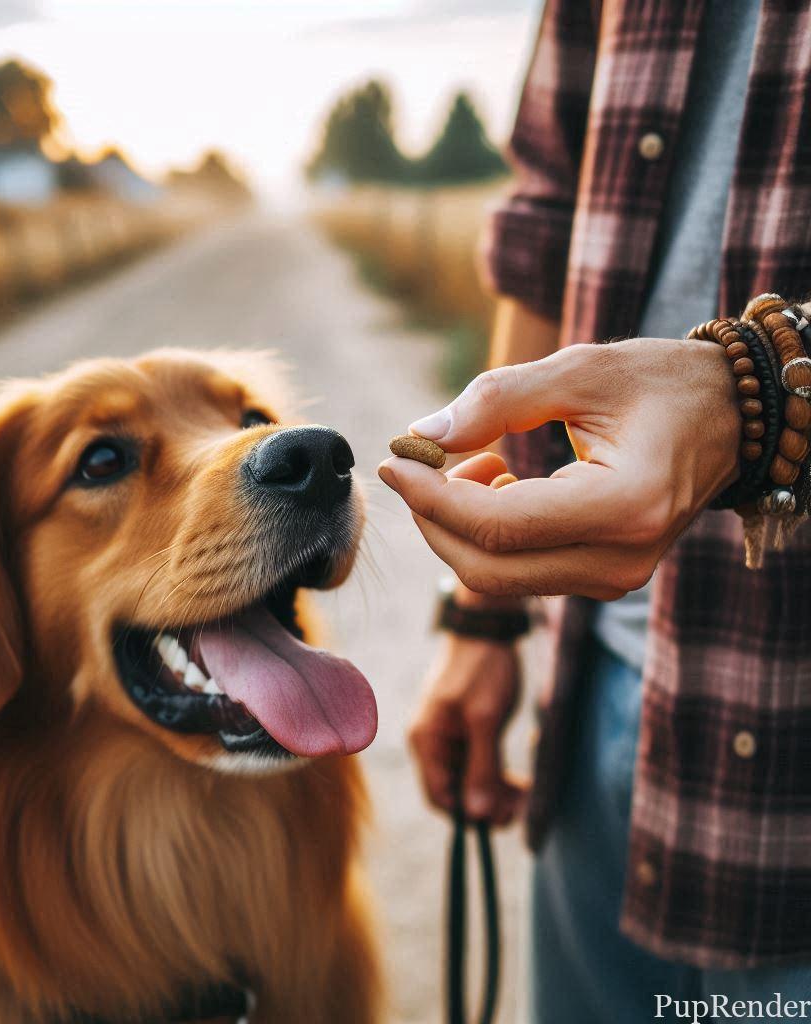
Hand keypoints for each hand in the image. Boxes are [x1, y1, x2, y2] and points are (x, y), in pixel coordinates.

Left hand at [379, 338, 740, 598]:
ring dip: (460, 525)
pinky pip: (521, 572)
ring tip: (478, 460)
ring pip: (498, 577)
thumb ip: (498, 399)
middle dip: (433, 518)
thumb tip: (422, 435)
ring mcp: (614, 577)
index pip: (497, 525)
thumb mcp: (581, 370)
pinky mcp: (603, 578)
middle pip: (487, 568)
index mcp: (625, 506)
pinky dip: (488, 534)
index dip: (431, 496)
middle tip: (418, 463)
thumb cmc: (661, 384)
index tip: (393, 460)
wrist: (731, 418)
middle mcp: (620, 559)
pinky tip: (501, 482)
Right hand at [409, 632, 525, 823]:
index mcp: (426, 741)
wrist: (486, 629)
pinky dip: (496, 773)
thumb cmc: (482, 669)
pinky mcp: (464, 730)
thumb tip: (477, 814)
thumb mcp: (485, 718)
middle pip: (455, 791)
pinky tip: (519, 777)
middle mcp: (431, 743)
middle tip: (522, 803)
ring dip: (495, 791)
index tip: (504, 816)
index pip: (439, 797)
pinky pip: (476, 764)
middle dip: (487, 803)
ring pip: (468, 779)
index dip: (469, 813)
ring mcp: (447, 737)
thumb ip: (481, 766)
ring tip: (525, 792)